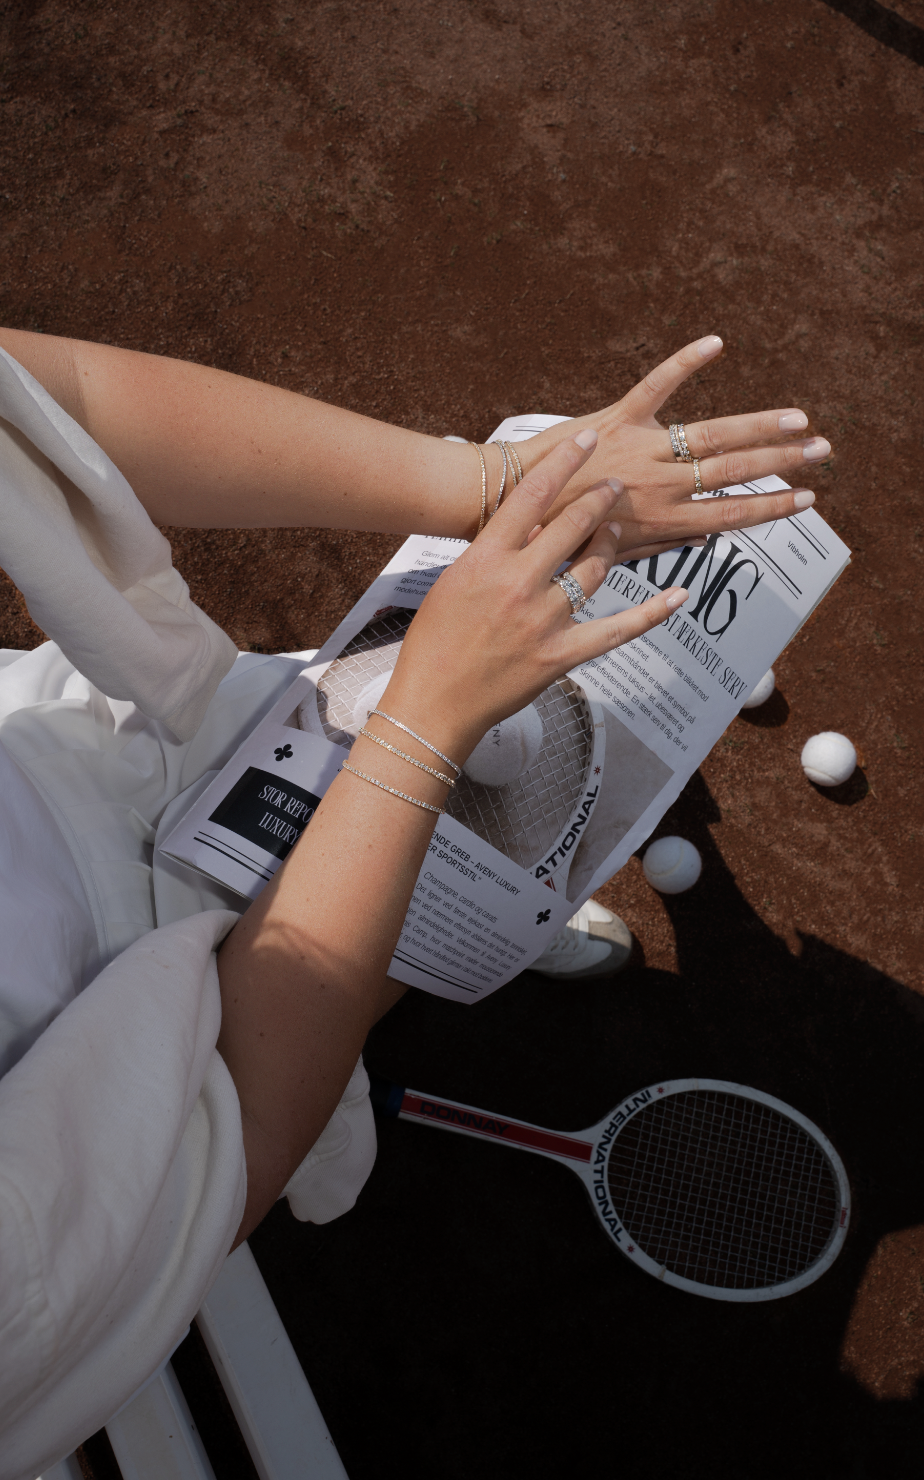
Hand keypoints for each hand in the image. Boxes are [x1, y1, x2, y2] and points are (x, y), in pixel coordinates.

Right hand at [381, 428, 686, 762]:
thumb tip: (527, 524)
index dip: (565, 462)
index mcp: (484, 560)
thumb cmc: (435, 641)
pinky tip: (678, 596)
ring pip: (595, 569)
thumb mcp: (454, 582)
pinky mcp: (561, 655)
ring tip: (617, 531)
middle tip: (614, 484)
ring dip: (611, 544)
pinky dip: (652, 613)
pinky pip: (618, 629)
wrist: (433, 702)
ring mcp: (542, 620)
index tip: (588, 439)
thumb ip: (492, 553)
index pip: (532, 496)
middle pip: (572, 525)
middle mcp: (517, 584)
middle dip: (600, 498)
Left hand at [510, 335, 829, 560]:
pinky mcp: (617, 418)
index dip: (771, 507)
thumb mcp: (610, 554)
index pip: (730, 514)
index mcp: (660, 522)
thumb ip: (655, 544)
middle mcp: (658, 486)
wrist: (507, 506)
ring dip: (758, 424)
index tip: (806, 499)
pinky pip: (657, 385)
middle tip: (821, 450)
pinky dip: (686, 362)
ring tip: (796, 418)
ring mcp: (640, 450)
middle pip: (733, 472)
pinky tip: (716, 343)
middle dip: (782, 462)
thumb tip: (702, 542)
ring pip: (711, 435)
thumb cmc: (553, 538)